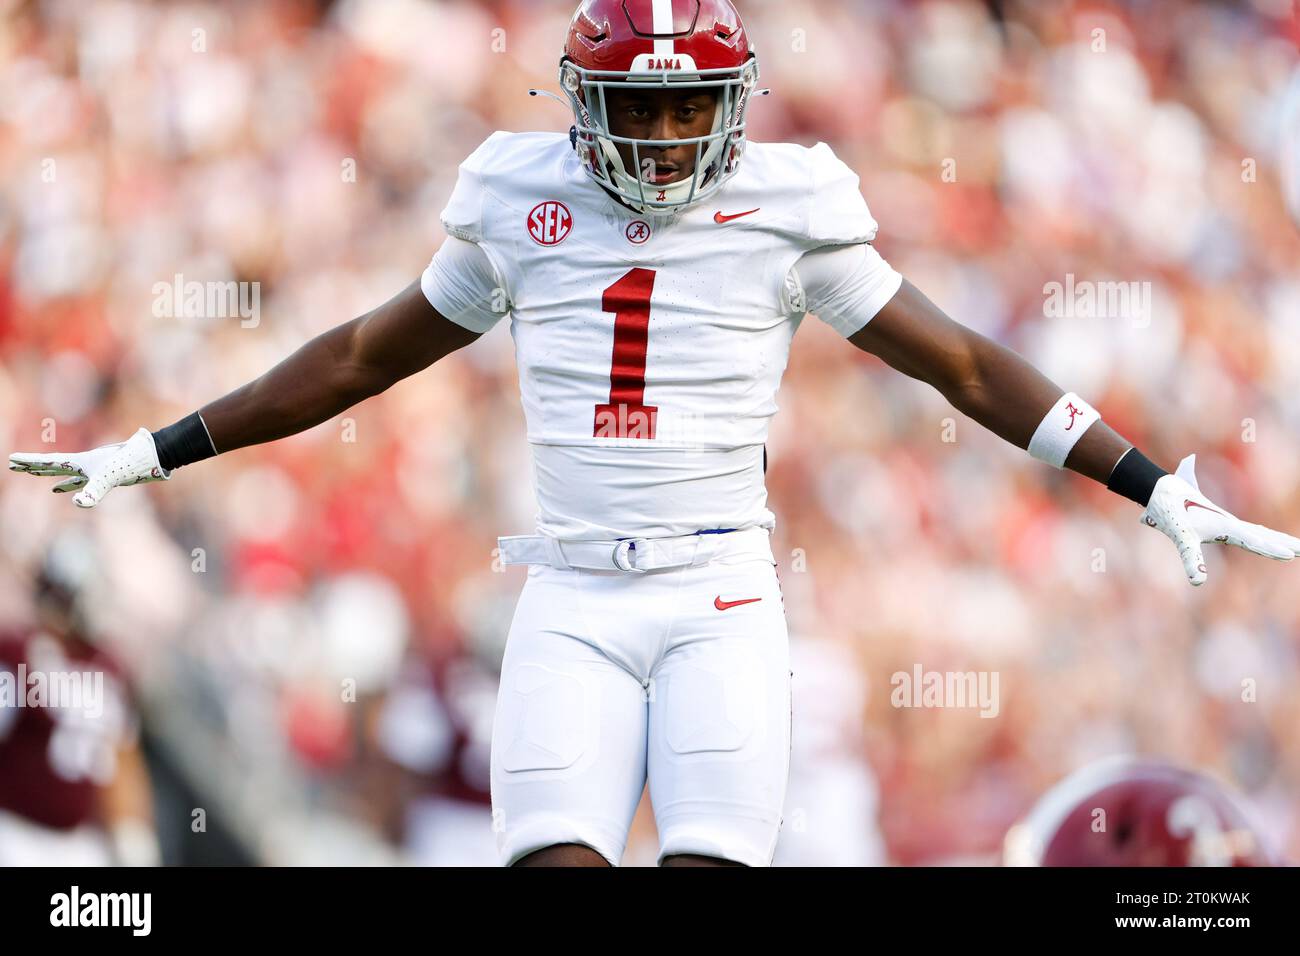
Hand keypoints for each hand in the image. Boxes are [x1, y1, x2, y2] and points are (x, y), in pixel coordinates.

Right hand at [8, 427, 170, 508]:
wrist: (155, 454)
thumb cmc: (133, 464)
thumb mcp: (111, 478)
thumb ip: (94, 491)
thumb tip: (77, 504)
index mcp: (82, 462)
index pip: (50, 461)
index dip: (30, 462)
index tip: (12, 460)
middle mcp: (86, 464)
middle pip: (52, 464)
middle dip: (32, 466)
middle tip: (13, 464)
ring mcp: (94, 470)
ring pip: (63, 472)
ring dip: (47, 473)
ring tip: (32, 472)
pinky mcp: (104, 477)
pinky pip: (79, 481)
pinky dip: (67, 485)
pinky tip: (59, 491)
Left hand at [1141, 454, 1299, 585]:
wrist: (1161, 490)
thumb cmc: (1170, 513)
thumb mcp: (1181, 537)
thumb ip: (1191, 559)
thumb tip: (1198, 583)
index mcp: (1226, 527)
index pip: (1255, 541)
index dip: (1272, 548)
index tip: (1291, 554)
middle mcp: (1229, 524)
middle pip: (1262, 536)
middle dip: (1283, 543)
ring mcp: (1224, 522)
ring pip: (1256, 532)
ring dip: (1274, 539)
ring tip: (1293, 546)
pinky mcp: (1217, 522)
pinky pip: (1244, 530)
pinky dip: (1258, 535)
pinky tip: (1262, 536)